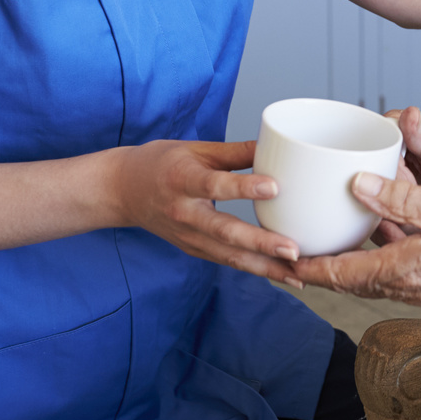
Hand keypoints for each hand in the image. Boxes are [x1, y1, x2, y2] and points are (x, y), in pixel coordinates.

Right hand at [108, 138, 303, 284]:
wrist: (123, 191)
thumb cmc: (161, 164)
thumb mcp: (195, 149)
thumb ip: (235, 152)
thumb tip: (275, 145)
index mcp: (183, 180)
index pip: (214, 185)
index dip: (243, 187)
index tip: (274, 186)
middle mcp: (184, 213)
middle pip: (224, 231)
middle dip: (261, 243)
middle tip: (293, 249)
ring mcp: (188, 237)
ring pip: (228, 256)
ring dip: (264, 267)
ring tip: (297, 273)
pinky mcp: (193, 249)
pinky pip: (227, 261)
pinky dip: (255, 269)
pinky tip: (282, 274)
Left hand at [295, 172, 420, 325]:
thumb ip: (403, 201)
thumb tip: (358, 187)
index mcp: (406, 271)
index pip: (341, 274)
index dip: (306, 267)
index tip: (278, 261)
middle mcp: (412, 286)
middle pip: (352, 279)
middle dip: (321, 266)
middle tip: (293, 250)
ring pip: (375, 276)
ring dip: (349, 262)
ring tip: (330, 241)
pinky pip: (398, 272)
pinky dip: (378, 257)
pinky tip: (382, 237)